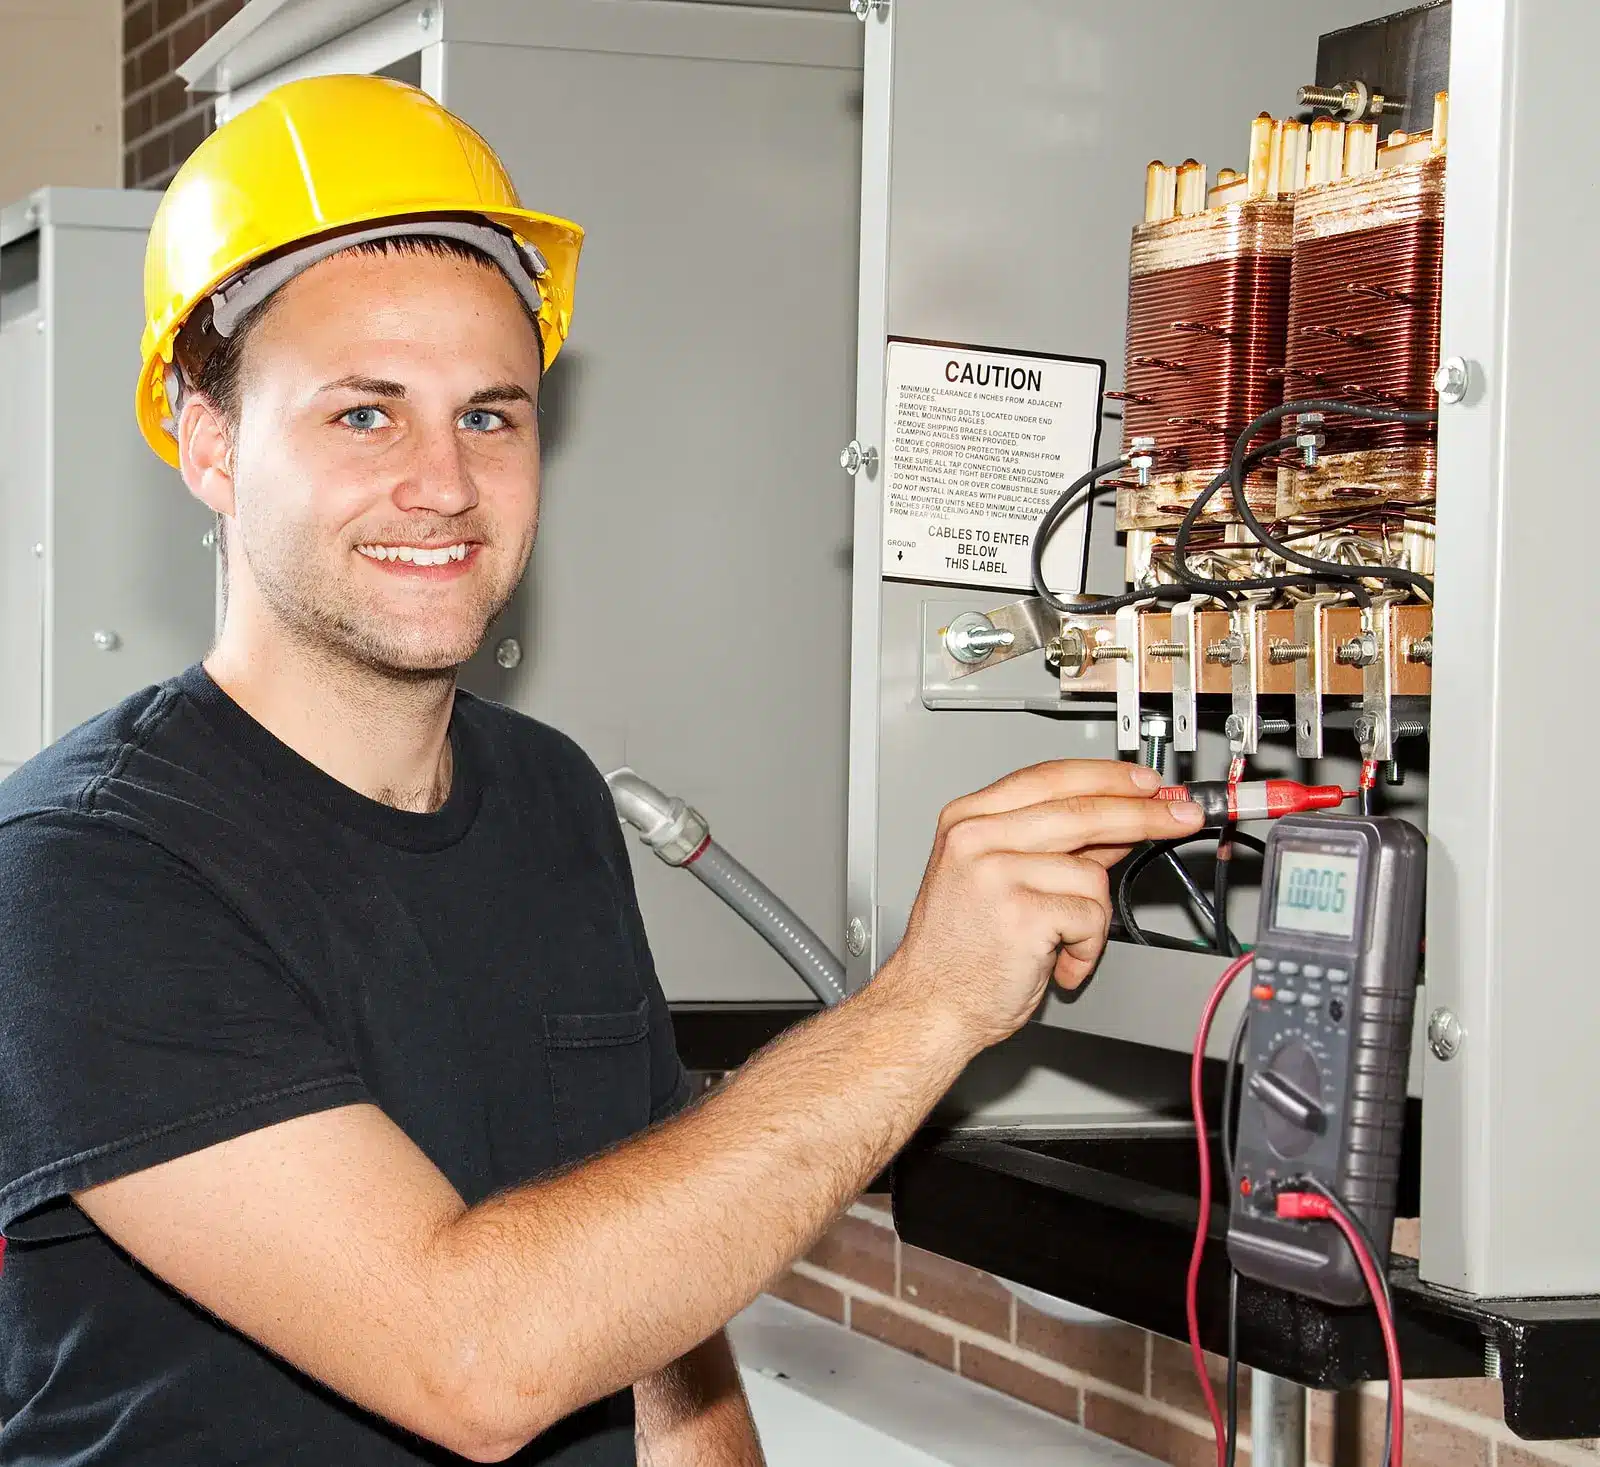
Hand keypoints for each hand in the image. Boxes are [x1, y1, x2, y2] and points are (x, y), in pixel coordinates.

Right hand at [881, 760, 1203, 1052]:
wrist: (928, 1006)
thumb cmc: (958, 952)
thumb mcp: (996, 880)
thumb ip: (1053, 848)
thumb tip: (1115, 824)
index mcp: (968, 819)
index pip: (1051, 778)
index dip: (1108, 777)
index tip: (1149, 783)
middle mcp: (976, 838)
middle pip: (1082, 809)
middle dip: (1145, 813)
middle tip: (1181, 815)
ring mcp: (995, 873)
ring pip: (1091, 871)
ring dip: (1095, 916)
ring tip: (1068, 941)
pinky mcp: (1020, 912)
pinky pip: (1089, 915)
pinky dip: (1087, 946)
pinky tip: (1060, 960)